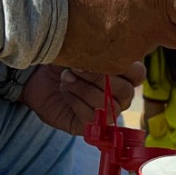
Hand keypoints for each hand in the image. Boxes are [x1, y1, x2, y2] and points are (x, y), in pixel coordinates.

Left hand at [19, 62, 144, 135]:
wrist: (37, 76)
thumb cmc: (63, 59)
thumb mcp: (81, 49)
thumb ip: (98, 51)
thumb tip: (101, 56)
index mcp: (124, 75)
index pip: (138, 74)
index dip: (122, 67)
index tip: (97, 55)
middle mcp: (121, 96)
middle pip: (125, 91)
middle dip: (98, 78)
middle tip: (75, 68)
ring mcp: (108, 112)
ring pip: (108, 106)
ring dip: (84, 89)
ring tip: (65, 78)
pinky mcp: (91, 125)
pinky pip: (92, 117)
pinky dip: (75, 101)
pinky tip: (64, 91)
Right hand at [46, 0, 175, 73]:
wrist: (33, 7)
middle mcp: (152, 27)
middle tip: (168, 13)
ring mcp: (133, 51)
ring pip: (154, 45)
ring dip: (146, 32)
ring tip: (115, 11)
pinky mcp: (114, 65)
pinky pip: (128, 54)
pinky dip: (122, 43)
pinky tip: (100, 26)